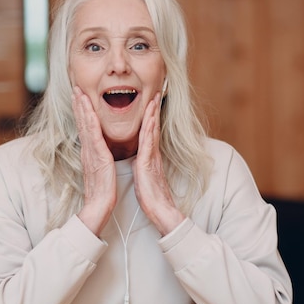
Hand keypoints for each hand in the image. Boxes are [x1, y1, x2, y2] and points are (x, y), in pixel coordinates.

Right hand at [72, 86, 116, 234]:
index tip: (79, 97)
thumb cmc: (101, 193)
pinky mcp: (97, 156)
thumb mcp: (100, 172)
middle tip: (76, 87)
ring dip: (82, 107)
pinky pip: (93, 134)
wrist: (98, 207)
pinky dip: (90, 120)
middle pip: (82, 122)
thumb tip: (98, 154)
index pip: (85, 128)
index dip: (81, 112)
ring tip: (79, 91)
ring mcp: (91, 152)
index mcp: (90, 153)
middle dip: (79, 104)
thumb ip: (98, 161)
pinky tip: (89, 109)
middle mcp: (88, 150)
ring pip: (85, 125)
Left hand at [133, 92, 184, 234]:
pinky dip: (150, 130)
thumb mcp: (145, 175)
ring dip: (153, 114)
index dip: (149, 117)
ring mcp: (152, 158)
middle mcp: (152, 154)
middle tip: (154, 92)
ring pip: (152, 131)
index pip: (149, 132)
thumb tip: (142, 158)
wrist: (160, 211)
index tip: (149, 102)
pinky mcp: (149, 165)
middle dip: (153, 109)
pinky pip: (149, 144)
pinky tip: (150, 120)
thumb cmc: (151, 196)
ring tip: (153, 98)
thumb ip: (144, 164)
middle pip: (153, 127)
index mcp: (149, 156)